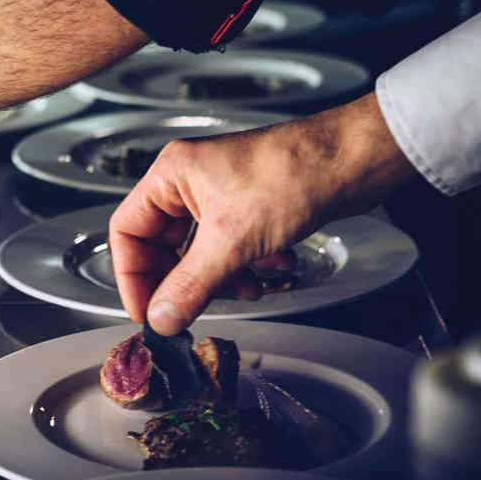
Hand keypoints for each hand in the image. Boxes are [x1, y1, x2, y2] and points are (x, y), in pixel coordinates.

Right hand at [108, 93, 415, 334]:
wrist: (353, 160)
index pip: (127, 230)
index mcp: (170, 175)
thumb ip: (190, 286)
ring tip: (248, 287)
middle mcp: (190, 182)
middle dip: (185, 280)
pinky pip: (231, 248)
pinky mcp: (250, 207)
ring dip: (222, 278)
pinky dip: (248, 265)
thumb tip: (161, 319)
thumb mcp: (232, 241)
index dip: (132, 275)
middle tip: (194, 310)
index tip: (147, 312)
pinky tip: (274, 268)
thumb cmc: (292, 174)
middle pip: (164, 245)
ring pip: (200, 252)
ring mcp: (220, 194)